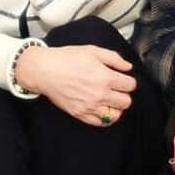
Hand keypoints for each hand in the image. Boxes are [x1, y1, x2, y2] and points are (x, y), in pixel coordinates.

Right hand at [14, 44, 135, 125]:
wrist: (44, 70)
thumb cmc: (65, 59)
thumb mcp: (92, 51)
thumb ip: (114, 58)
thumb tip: (127, 67)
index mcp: (105, 77)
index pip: (130, 85)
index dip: (128, 80)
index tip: (123, 79)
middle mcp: (100, 94)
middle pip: (126, 101)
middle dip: (124, 94)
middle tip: (116, 88)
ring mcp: (90, 106)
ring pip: (116, 115)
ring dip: (116, 107)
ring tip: (110, 99)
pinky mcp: (80, 114)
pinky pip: (101, 123)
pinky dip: (105, 117)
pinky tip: (102, 108)